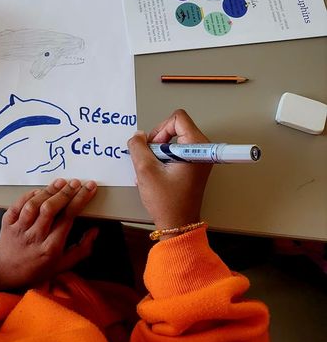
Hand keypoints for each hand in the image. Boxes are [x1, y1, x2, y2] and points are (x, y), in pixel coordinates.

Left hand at [0, 178, 98, 289]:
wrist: (5, 272)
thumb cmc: (36, 268)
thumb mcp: (63, 265)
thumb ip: (81, 249)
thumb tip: (95, 231)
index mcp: (50, 248)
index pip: (67, 218)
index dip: (80, 200)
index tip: (88, 189)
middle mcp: (34, 237)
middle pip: (50, 209)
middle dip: (65, 193)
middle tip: (76, 183)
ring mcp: (19, 229)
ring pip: (34, 205)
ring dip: (49, 191)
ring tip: (62, 182)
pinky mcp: (8, 223)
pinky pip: (18, 205)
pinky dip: (29, 195)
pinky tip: (41, 190)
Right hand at [127, 109, 211, 231]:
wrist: (178, 224)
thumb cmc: (167, 202)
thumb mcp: (146, 171)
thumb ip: (138, 147)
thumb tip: (138, 136)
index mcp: (197, 147)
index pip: (178, 118)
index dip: (160, 129)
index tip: (154, 147)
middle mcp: (202, 149)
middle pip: (176, 127)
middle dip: (158, 141)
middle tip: (151, 159)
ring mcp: (199, 158)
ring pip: (174, 140)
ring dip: (158, 152)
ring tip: (154, 170)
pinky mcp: (194, 165)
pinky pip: (176, 152)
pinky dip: (163, 159)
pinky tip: (157, 174)